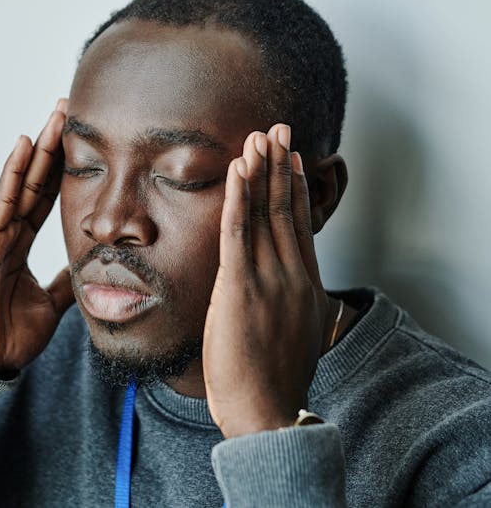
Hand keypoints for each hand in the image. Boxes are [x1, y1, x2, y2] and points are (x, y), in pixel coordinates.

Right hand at [0, 101, 74, 374]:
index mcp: (17, 243)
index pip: (45, 196)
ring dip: (40, 146)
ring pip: (21, 181)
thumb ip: (64, 284)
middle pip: (34, 179)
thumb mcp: (48, 305)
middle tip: (69, 109)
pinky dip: (14, 170)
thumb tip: (89, 271)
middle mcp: (5, 231)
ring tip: (56, 115)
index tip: (81, 139)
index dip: (63, 168)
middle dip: (53, 145)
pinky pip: (3, 199)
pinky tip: (25, 144)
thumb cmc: (2, 338)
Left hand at [202, 124, 330, 436]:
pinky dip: (237, 196)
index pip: (299, 224)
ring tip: (257, 136)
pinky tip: (236, 169)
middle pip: (285, 208)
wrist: (267, 415)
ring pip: (264, 212)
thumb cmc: (274, 383)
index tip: (291, 157)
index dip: (295, 187)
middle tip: (277, 127)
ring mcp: (269, 279)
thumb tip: (293, 295)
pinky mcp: (241, 286)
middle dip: (279, 164)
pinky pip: (238, 231)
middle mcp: (292, 275)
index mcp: (306, 286)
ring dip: (259, 170)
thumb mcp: (294, 335)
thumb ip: (292, 305)